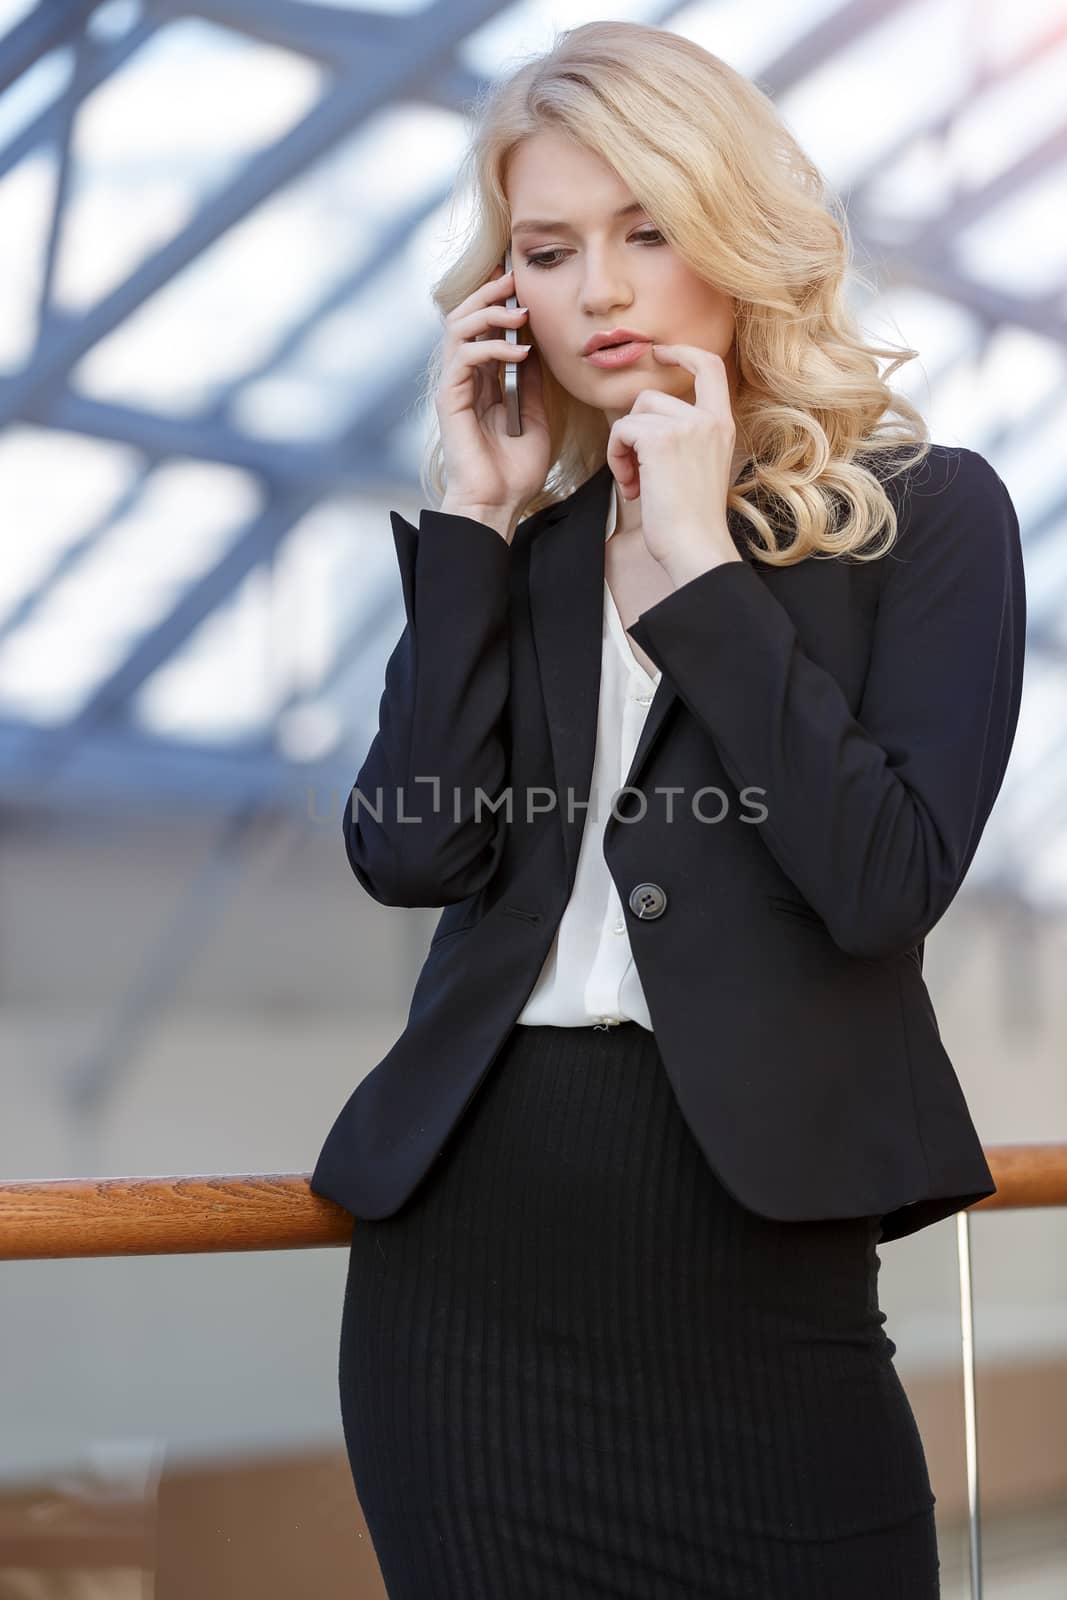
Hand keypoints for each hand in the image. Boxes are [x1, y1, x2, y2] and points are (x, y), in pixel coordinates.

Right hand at [435, 265, 550, 537]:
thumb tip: (536, 349)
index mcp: (481, 383)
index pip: (482, 329)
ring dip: (489, 314)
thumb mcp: (536, 419)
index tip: (521, 284)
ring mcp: (454, 388)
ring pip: (458, 329)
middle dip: (488, 294)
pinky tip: (519, 353)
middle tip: (514, 279)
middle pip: (464, 318)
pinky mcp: (450, 400)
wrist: (498, 504)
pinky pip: (465, 357)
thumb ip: (532, 384)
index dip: (497, 302)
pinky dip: (492, 348)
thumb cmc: (515, 472)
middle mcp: (464, 380)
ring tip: (520, 314)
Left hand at [605, 345, 741, 584]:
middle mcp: (709, 419)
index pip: (709, 366)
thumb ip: (683, 438)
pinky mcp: (661, 439)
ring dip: (622, 449)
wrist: (696, 547)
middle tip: (636, 473)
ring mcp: (687, 426)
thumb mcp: (699, 468)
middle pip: (651, 397)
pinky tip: (630, 487)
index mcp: (722, 424)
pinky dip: (615, 457)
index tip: (660, 353)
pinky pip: (621, 430)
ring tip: (634, 483)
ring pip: (633, 414)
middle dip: (633, 431)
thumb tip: (641, 425)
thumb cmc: (692, 521)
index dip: (682, 352)